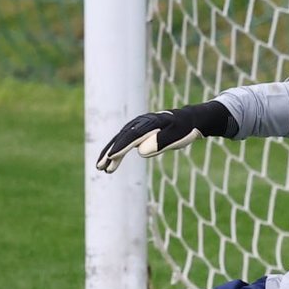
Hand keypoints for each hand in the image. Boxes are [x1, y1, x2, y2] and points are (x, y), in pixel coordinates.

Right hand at [96, 101, 232, 173]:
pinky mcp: (138, 131)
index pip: (132, 136)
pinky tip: (112, 162)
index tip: (111, 158)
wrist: (188, 119)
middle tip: (100, 167)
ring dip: (110, 153)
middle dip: (110, 152)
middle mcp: (140, 123)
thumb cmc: (183, 129)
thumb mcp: (176, 137)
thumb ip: (161, 142)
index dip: (121, 147)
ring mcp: (138, 126)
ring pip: (120, 139)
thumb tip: (141, 150)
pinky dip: (117, 150)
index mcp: (150, 123)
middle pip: (121, 137)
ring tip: (101, 169)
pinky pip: (124, 141)